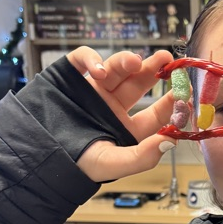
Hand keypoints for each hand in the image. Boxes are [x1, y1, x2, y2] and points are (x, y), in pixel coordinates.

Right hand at [67, 47, 176, 182]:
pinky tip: (99, 69)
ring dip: (126, 61)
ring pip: (116, 69)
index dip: (172, 101)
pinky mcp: (71, 78)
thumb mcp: (113, 164)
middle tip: (166, 60)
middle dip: (154, 71)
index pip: (157, 113)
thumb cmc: (76, 165)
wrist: (38, 157)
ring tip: (134, 62)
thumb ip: (143, 156)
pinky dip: (91, 58)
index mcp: (127, 128)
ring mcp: (93, 91)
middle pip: (139, 84)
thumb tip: (171, 141)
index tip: (185, 91)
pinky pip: (82, 60)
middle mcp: (113, 108)